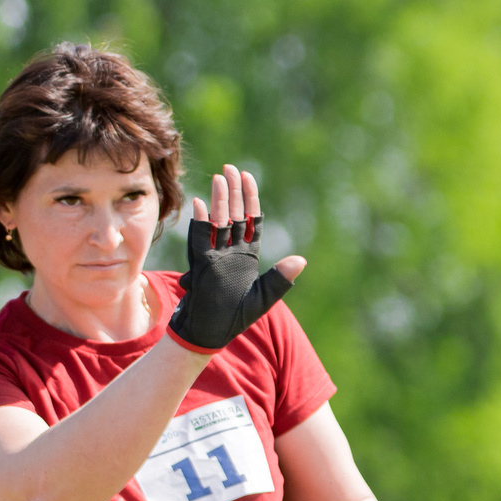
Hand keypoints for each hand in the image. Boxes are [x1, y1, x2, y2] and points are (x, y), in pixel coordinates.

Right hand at [168, 165, 307, 353]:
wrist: (208, 332)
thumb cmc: (235, 317)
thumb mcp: (263, 299)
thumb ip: (280, 279)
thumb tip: (301, 260)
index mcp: (247, 256)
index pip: (251, 221)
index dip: (251, 199)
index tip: (248, 177)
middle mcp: (229, 251)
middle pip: (234, 215)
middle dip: (233, 191)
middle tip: (230, 168)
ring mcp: (213, 255)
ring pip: (218, 222)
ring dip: (219, 200)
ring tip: (219, 178)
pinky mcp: (200, 265)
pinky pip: (200, 240)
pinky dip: (200, 223)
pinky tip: (200, 204)